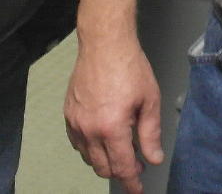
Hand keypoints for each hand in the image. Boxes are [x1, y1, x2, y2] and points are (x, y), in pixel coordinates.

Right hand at [63, 37, 164, 193]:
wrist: (104, 43)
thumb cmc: (129, 66)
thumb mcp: (149, 99)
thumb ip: (150, 133)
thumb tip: (153, 158)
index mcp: (112, 127)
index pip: (122, 168)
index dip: (131, 182)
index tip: (137, 190)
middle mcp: (90, 129)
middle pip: (103, 168)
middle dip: (120, 171)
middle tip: (135, 162)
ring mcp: (76, 123)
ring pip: (89, 158)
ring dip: (104, 159)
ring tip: (120, 146)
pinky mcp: (68, 114)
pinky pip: (77, 143)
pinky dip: (90, 147)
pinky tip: (102, 137)